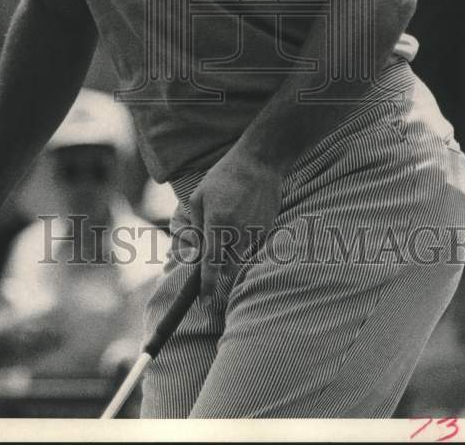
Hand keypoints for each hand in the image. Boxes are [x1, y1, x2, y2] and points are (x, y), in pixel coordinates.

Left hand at [189, 149, 282, 305]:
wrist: (259, 162)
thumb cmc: (223, 177)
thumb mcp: (200, 197)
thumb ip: (197, 227)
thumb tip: (197, 253)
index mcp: (218, 224)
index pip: (211, 264)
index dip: (207, 286)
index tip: (205, 302)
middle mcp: (238, 232)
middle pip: (229, 268)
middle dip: (221, 269)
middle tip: (214, 255)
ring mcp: (255, 232)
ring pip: (241, 257)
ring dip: (232, 252)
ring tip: (230, 223)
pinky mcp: (267, 229)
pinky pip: (251, 244)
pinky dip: (244, 239)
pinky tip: (242, 215)